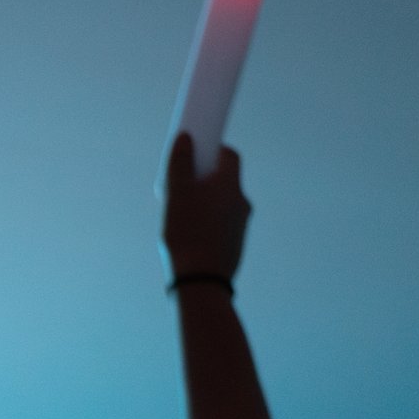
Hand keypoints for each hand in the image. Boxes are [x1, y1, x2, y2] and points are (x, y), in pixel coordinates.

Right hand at [162, 133, 251, 283]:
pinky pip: (221, 222)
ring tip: (179, 215)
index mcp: (230, 185)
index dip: (213, 149)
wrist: (202, 280)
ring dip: (204, 201)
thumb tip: (185, 138)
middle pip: (224, 179)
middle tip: (180, 185)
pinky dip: (207, 220)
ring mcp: (240, 224)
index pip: (229, 155)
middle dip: (203, 177)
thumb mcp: (177, 195)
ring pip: (222, 202)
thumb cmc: (188, 233)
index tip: (195, 152)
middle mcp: (241, 201)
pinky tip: (188, 235)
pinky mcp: (234, 243)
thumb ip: (180, 163)